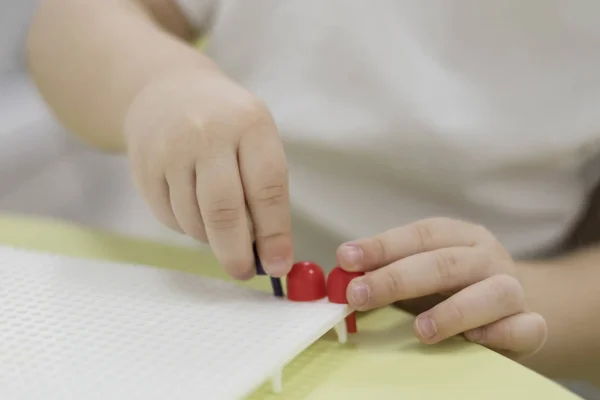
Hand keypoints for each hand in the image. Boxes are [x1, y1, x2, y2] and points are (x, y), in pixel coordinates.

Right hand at [124, 71, 292, 278]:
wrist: (167, 91)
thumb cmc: (226, 125)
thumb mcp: (256, 138)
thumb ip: (265, 190)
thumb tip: (268, 254)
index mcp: (250, 124)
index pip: (267, 188)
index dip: (275, 233)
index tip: (279, 265)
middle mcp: (208, 134)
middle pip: (223, 210)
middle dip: (236, 252)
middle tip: (243, 272)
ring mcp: (170, 149)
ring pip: (194, 220)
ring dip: (211, 237)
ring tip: (219, 222)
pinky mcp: (143, 167)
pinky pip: (169, 217)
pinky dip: (187, 225)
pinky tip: (192, 204)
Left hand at [336, 217, 546, 357]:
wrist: (509, 309)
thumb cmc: (453, 290)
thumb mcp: (419, 275)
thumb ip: (384, 275)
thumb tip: (338, 284)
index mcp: (460, 237)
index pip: (420, 235)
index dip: (382, 246)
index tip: (346, 258)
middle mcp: (488, 257)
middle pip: (446, 262)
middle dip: (398, 278)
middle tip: (360, 295)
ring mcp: (514, 289)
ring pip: (494, 292)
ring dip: (453, 310)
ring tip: (420, 330)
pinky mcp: (532, 323)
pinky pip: (526, 327)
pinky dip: (500, 332)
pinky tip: (474, 339)